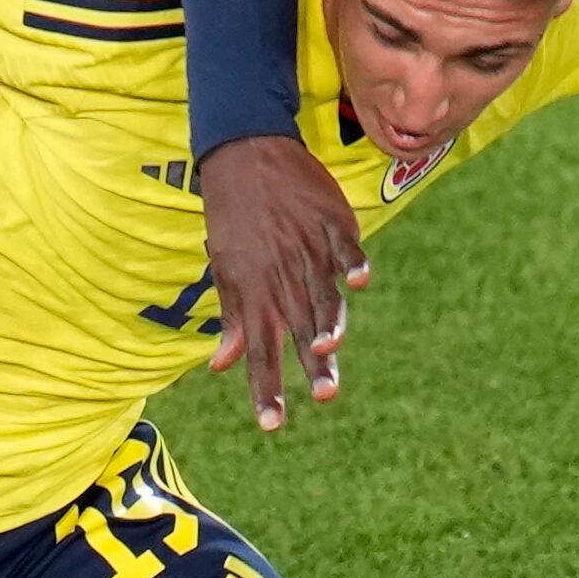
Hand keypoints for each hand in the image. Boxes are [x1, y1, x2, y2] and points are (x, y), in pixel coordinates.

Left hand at [196, 131, 369, 432]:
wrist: (244, 153)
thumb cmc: (232, 218)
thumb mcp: (224, 268)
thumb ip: (231, 318)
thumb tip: (221, 365)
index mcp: (254, 293)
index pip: (259, 351)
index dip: (265, 388)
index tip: (271, 424)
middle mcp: (282, 277)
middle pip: (298, 329)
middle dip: (310, 365)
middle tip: (324, 396)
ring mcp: (307, 249)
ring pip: (321, 292)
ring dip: (328, 321)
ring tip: (331, 348)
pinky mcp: (330, 222)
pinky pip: (343, 246)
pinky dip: (350, 261)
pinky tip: (358, 280)